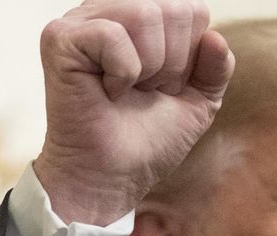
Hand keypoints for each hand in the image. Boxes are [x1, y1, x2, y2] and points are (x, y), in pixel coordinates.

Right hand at [34, 0, 233, 224]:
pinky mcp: (60, 39)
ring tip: (126, 91)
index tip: (162, 87)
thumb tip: (215, 37)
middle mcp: (109, 11)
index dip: (189, 57)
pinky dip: (122, 73)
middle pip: (174, 8)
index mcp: (139, 17)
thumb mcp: (198, 103)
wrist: (113, 178)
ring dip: (148, 68)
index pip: (192, 9)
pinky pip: (113, 35)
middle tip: (144, 92)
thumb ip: (217, 68)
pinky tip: (106, 92)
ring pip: (146, 14)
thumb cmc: (147, 142)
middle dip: (172, 63)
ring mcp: (80, 21)